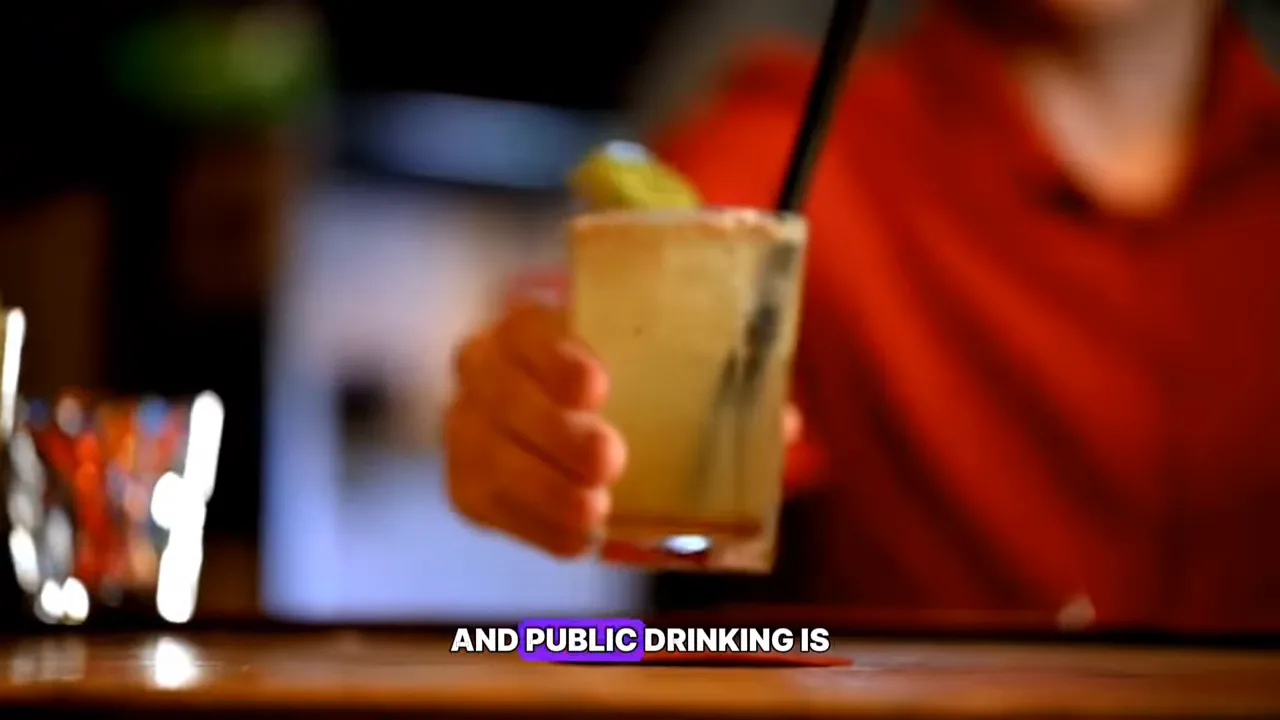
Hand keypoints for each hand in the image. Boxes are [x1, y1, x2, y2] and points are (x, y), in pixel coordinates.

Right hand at [445, 293, 804, 558]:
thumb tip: (785, 426)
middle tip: (610, 459)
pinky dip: (532, 526)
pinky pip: (487, 508)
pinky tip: (575, 540)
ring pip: (490, 455)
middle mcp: (484, 370)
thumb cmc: (619, 384)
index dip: (556, 355)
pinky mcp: (466, 485)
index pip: (527, 328)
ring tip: (595, 511)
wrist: (545, 417)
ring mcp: (466, 428)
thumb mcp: (652, 370)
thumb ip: (709, 389)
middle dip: (555, 431)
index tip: (597, 386)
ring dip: (543, 487)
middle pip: (504, 394)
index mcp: (528, 326)